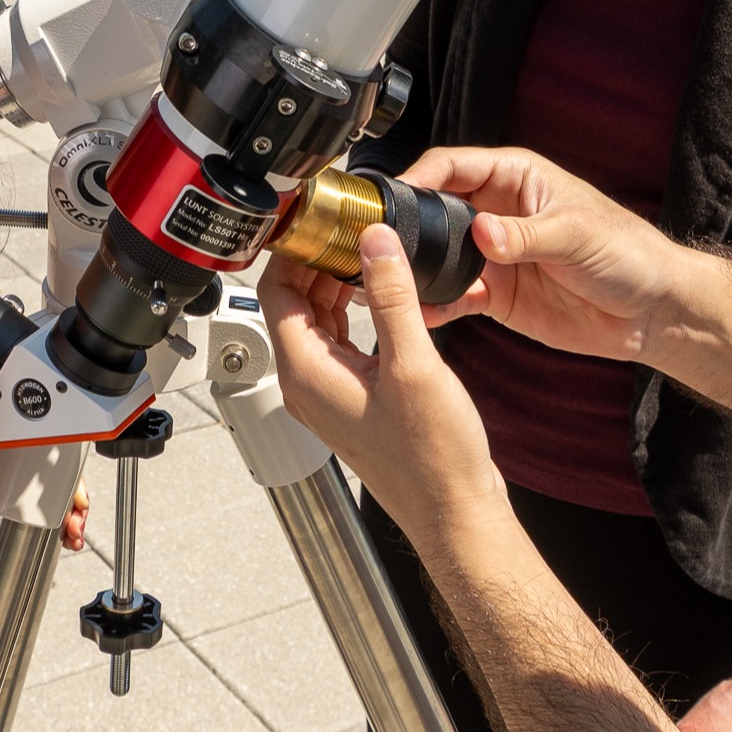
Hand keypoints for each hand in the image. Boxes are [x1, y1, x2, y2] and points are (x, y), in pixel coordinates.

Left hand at [0, 476, 92, 577]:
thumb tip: (11, 521)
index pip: (40, 469)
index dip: (66, 486)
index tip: (76, 507)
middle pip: (50, 486)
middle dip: (73, 504)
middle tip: (77, 529)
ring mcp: (0, 506)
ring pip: (46, 505)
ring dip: (66, 519)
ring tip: (72, 538)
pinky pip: (35, 522)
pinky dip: (53, 531)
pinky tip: (59, 543)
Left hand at [260, 223, 503, 548]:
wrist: (455, 511)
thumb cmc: (433, 459)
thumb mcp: (413, 365)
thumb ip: (390, 297)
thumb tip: (373, 242)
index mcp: (306, 373)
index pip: (276, 291)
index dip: (296, 250)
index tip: (323, 221)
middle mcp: (307, 384)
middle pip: (293, 304)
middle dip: (319, 262)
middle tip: (353, 229)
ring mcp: (328, 394)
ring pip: (317, 323)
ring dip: (337, 286)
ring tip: (369, 254)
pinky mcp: (353, 399)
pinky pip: (340, 343)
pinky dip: (354, 313)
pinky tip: (382, 297)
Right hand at [398, 147, 698, 363]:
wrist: (651, 311)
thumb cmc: (627, 253)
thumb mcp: (577, 235)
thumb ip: (526, 235)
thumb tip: (481, 231)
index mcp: (515, 179)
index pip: (453, 166)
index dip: (419, 176)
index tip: (394, 198)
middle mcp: (497, 213)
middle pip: (435, 210)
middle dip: (407, 225)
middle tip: (378, 243)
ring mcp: (493, 255)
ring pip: (439, 256)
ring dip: (415, 267)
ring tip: (388, 281)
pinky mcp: (497, 295)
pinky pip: (454, 296)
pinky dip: (435, 304)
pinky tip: (418, 313)